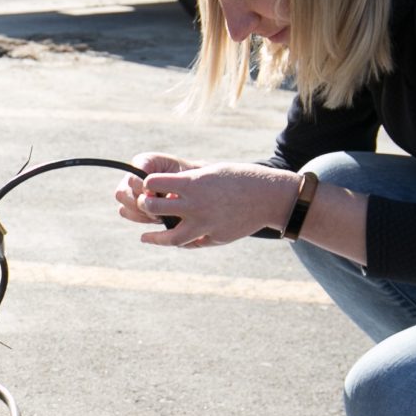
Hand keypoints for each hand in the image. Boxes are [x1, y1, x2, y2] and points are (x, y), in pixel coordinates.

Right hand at [114, 152, 195, 224]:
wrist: (195, 188)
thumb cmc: (191, 180)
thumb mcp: (185, 177)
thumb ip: (168, 183)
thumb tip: (152, 197)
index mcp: (145, 161)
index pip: (133, 176)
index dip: (142, 188)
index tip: (157, 195)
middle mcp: (133, 173)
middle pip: (122, 192)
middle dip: (140, 204)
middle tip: (158, 210)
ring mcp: (129, 188)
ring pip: (122, 204)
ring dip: (140, 213)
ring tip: (159, 215)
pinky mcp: (130, 201)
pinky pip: (125, 212)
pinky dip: (139, 217)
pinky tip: (155, 218)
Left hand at [136, 163, 297, 248]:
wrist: (270, 196)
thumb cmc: (240, 178)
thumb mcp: (212, 172)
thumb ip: (188, 183)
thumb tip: (166, 188)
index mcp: (193, 183)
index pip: (153, 183)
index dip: (148, 183)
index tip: (148, 184)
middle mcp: (195, 205)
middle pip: (154, 208)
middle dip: (146, 205)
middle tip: (146, 205)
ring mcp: (205, 224)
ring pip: (170, 237)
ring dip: (155, 237)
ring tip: (146, 237)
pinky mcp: (215, 238)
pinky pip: (192, 243)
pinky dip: (182, 241)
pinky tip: (176, 239)